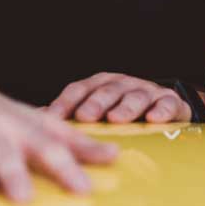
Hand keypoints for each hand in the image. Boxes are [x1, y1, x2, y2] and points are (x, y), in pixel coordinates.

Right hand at [0, 76, 117, 201]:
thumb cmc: (0, 115)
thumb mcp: (38, 122)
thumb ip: (74, 142)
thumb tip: (112, 155)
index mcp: (22, 128)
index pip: (48, 148)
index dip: (66, 168)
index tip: (82, 188)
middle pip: (6, 153)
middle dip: (15, 175)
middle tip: (24, 198)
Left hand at [46, 72, 192, 122]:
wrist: (162, 107)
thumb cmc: (120, 112)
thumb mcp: (95, 111)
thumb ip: (69, 115)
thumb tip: (35, 121)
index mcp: (99, 85)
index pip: (79, 89)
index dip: (66, 101)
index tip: (54, 117)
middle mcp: (122, 84)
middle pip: (106, 91)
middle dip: (95, 103)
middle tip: (85, 116)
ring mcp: (146, 91)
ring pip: (135, 96)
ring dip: (125, 107)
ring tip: (117, 119)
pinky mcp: (169, 101)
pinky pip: (167, 104)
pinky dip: (161, 110)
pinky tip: (154, 119)